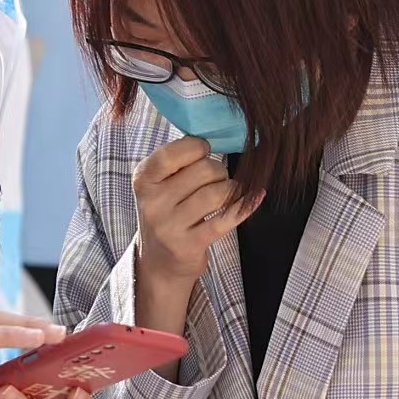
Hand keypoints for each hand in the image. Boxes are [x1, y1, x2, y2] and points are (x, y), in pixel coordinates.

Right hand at [130, 137, 259, 335]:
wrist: (160, 263)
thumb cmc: (166, 213)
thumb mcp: (158, 185)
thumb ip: (179, 161)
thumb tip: (216, 135)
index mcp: (143, 180)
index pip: (174, 152)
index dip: (198, 148)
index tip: (204, 152)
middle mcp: (153, 203)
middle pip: (203, 171)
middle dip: (218, 171)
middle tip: (216, 179)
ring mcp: (170, 226)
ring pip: (218, 194)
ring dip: (231, 190)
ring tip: (226, 193)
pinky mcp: (190, 245)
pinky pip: (227, 219)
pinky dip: (246, 205)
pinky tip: (255, 196)